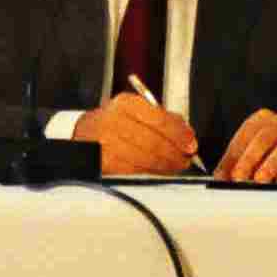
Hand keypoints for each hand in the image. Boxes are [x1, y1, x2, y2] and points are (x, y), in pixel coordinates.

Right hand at [78, 90, 197, 176]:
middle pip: (153, 140)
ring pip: (145, 157)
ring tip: (176, 166)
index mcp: (126, 104)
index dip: (178, 134)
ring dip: (165, 164)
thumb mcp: (136, 110)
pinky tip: (160, 170)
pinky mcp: (104, 161)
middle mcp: (114, 120)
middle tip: (186, 158)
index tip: (191, 143)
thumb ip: (163, 118)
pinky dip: (151, 172)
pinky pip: (134, 169)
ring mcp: (107, 142)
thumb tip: (186, 132)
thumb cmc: (115, 122)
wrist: (84, 134)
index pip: (159, 119)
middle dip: (174, 153)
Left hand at [210, 108, 276, 186]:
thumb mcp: (251, 152)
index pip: (246, 134)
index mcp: (261, 119)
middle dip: (251, 158)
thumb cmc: (271, 152)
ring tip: (261, 180)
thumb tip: (219, 178)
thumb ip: (234, 163)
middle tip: (241, 177)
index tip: (229, 174)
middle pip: (265, 137)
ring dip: (271, 165)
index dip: (235, 154)